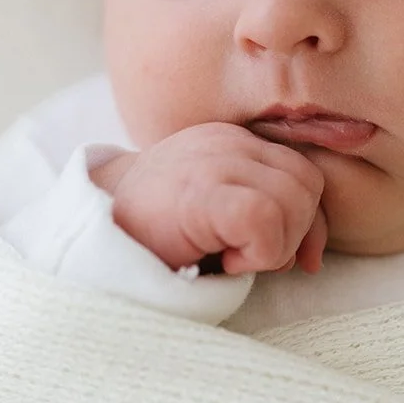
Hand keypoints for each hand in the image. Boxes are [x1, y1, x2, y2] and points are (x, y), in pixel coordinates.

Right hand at [89, 123, 326, 275]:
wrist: (91, 243)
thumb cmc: (157, 240)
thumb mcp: (220, 221)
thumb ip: (270, 222)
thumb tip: (313, 259)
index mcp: (232, 142)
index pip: (305, 172)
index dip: (309, 222)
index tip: (292, 258)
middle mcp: (225, 142)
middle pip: (307, 183)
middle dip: (295, 233)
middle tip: (251, 256)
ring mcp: (210, 162)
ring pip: (291, 201)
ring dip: (275, 246)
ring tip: (231, 255)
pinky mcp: (199, 193)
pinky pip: (263, 219)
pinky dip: (258, 253)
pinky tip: (225, 260)